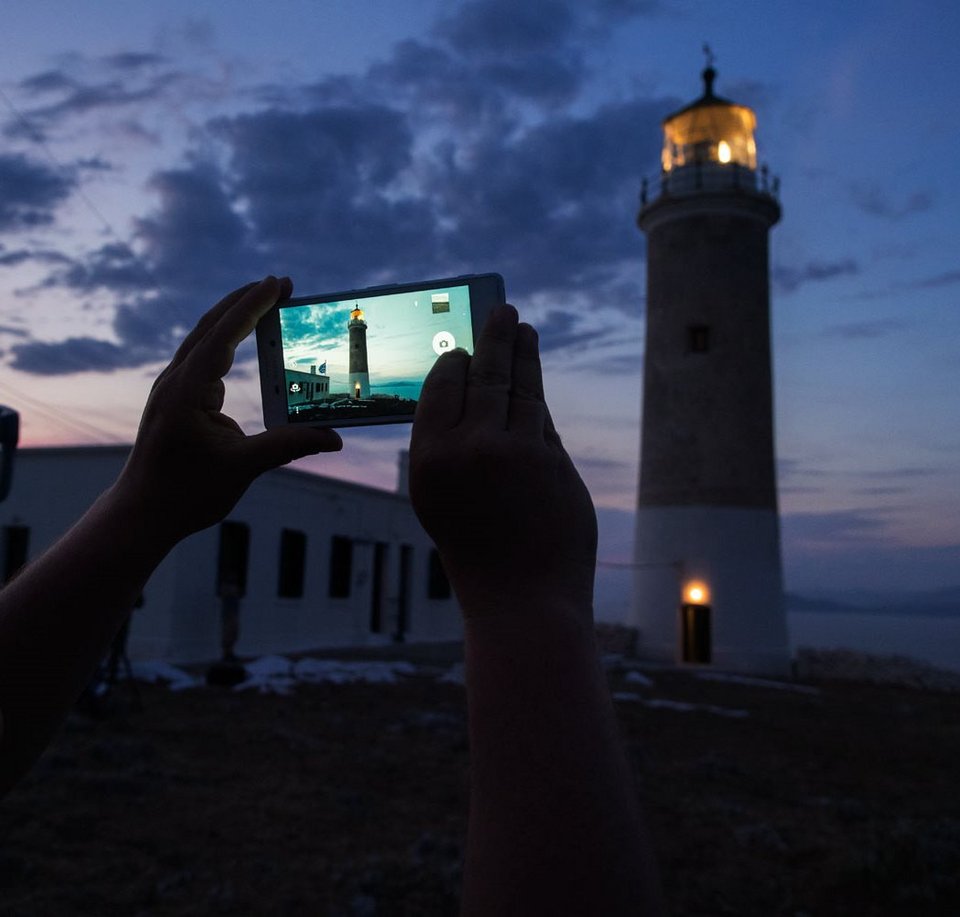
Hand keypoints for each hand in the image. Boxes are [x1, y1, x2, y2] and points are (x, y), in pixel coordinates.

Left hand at [113, 277, 341, 540]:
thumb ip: (288, 446)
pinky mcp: (177, 401)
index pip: (222, 335)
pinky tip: (239, 344)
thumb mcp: (242, 468)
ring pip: (204, 340)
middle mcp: (176, 382)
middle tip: (282, 284)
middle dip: (246, 301)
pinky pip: (202, 360)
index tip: (279, 283)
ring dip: (234, 318)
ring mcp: (173, 389)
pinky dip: (225, 342)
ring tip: (266, 303)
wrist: (143, 514)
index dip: (252, 306)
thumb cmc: (185, 493)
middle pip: (210, 326)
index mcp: (187, 390)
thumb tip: (334, 438)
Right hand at [409, 304, 596, 615]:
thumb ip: (450, 448)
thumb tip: (478, 390)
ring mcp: (515, 452)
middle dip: (495, 336)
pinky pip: (544, 419)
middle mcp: (469, 447)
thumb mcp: (440, 499)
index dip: (457, 362)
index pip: (442, 388)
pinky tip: (535, 381)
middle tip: (503, 310)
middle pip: (485, 374)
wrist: (521, 599)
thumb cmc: (475, 551)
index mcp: (428, 458)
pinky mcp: (553, 462)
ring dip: (524, 353)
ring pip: (521, 387)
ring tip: (524, 330)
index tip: (464, 348)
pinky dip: (538, 400)